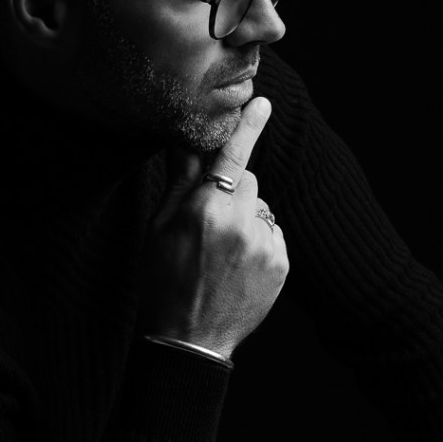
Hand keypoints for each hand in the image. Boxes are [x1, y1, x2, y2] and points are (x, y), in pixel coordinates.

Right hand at [139, 96, 288, 358]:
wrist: (189, 339)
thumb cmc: (164, 279)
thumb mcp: (160, 226)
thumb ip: (181, 179)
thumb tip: (186, 137)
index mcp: (205, 209)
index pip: (231, 156)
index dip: (247, 126)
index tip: (263, 102)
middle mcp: (240, 222)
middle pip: (248, 180)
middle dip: (232, 191)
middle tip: (208, 222)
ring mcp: (265, 244)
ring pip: (261, 207)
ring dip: (246, 218)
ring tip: (222, 252)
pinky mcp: (282, 263)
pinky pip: (273, 232)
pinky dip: (259, 241)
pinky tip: (238, 265)